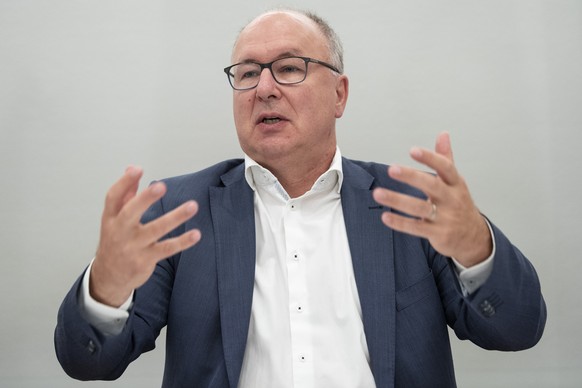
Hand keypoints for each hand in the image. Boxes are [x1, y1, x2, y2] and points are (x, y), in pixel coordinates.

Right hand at [90, 166, 200, 306]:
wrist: (109, 277)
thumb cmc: (115, 241)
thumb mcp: (114, 218)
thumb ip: (125, 193)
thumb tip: (132, 168)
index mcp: (111, 218)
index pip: (113, 197)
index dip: (124, 182)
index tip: (137, 169)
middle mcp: (119, 231)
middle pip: (130, 212)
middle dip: (145, 199)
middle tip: (161, 185)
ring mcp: (132, 247)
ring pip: (155, 230)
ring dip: (175, 217)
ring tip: (193, 206)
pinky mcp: (145, 260)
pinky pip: (167, 248)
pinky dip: (182, 242)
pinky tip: (196, 234)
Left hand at [372, 132, 491, 266]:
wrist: (474, 237)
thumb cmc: (459, 204)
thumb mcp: (456, 181)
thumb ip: (446, 158)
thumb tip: (443, 133)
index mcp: (456, 184)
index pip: (445, 167)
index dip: (430, 158)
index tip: (413, 150)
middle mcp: (452, 199)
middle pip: (432, 186)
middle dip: (411, 177)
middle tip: (391, 169)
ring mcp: (445, 218)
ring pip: (420, 208)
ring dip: (397, 200)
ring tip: (377, 193)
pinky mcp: (437, 234)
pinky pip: (416, 228)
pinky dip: (400, 222)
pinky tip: (385, 216)